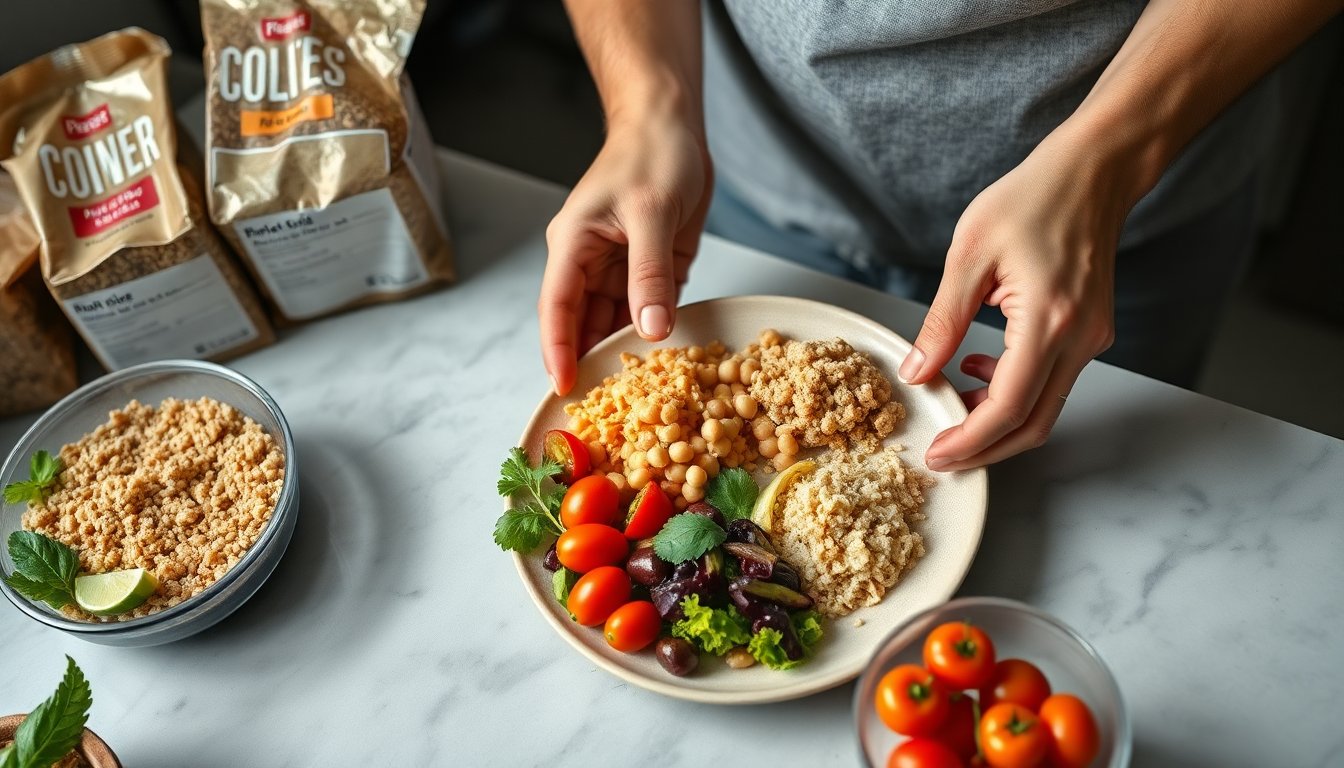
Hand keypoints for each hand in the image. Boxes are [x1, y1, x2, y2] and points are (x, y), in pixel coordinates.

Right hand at [539, 118, 712, 395]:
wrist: (673, 126)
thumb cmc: (653, 153)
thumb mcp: (652, 211)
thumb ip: (650, 274)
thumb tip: (650, 329)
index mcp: (573, 245)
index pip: (557, 308)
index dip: (558, 351)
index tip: (564, 388)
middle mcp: (589, 263)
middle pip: (583, 325)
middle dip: (592, 363)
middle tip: (607, 409)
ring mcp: (618, 270)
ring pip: (615, 324)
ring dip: (624, 354)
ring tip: (638, 397)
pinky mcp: (648, 272)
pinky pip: (646, 312)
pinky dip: (653, 336)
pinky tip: (664, 364)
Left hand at [899, 134, 1125, 470]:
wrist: (1091, 172)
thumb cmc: (1031, 198)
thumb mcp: (969, 255)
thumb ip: (942, 322)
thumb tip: (917, 373)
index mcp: (1048, 320)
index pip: (1010, 407)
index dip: (971, 441)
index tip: (938, 454)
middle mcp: (1080, 339)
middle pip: (1034, 424)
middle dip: (985, 448)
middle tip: (942, 454)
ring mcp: (1092, 339)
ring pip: (1045, 408)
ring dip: (998, 420)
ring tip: (951, 404)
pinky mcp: (1091, 334)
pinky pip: (1052, 382)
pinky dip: (1015, 391)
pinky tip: (978, 367)